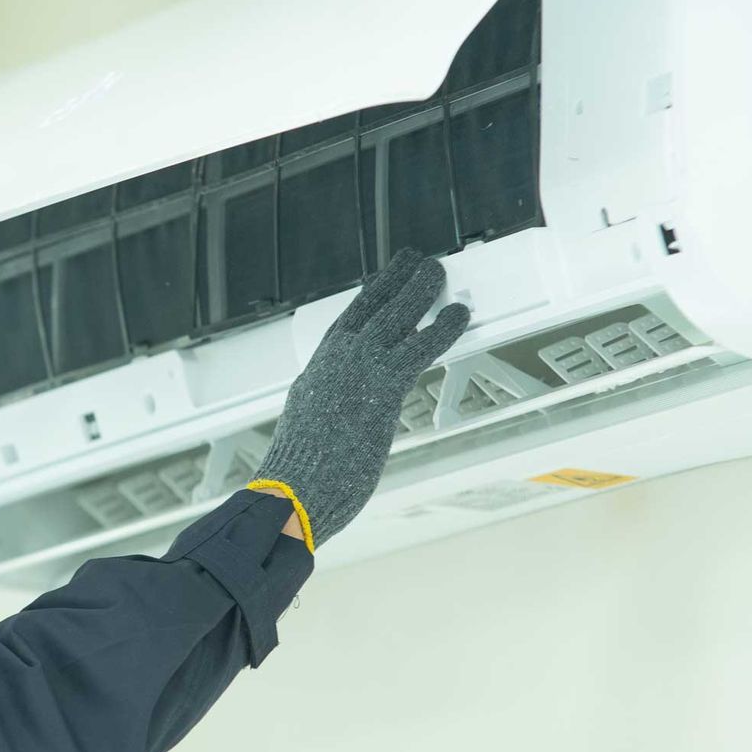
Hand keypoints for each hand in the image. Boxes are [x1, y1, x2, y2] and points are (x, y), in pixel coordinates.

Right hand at [250, 249, 468, 548]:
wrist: (294, 489)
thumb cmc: (302, 472)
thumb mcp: (309, 425)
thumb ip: (329, 406)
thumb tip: (336, 407)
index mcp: (319, 368)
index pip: (349, 319)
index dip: (372, 296)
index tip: (386, 279)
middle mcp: (337, 360)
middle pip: (373, 307)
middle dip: (398, 281)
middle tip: (417, 261)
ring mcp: (359, 369)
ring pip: (396, 316)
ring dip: (420, 290)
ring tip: (438, 271)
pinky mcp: (382, 386)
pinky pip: (420, 348)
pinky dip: (441, 329)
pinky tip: (457, 315)